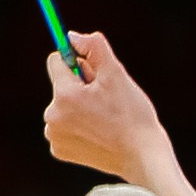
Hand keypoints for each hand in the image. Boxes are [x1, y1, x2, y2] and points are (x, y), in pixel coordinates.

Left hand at [43, 30, 165, 181]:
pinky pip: (64, 128)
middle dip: (81, 88)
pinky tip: (98, 135)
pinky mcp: (59, 151)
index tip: (93, 71)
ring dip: (79, 108)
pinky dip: (78, 128)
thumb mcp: (116, 74)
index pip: (56, 61)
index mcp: (64, 94)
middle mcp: (52, 116)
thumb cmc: (133, 115)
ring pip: (63, 107)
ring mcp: (54, 136)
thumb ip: (94, 48)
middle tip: (106, 101)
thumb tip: (71, 37)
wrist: (142, 157)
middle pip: (61, 86)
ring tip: (105, 119)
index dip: (77, 62)